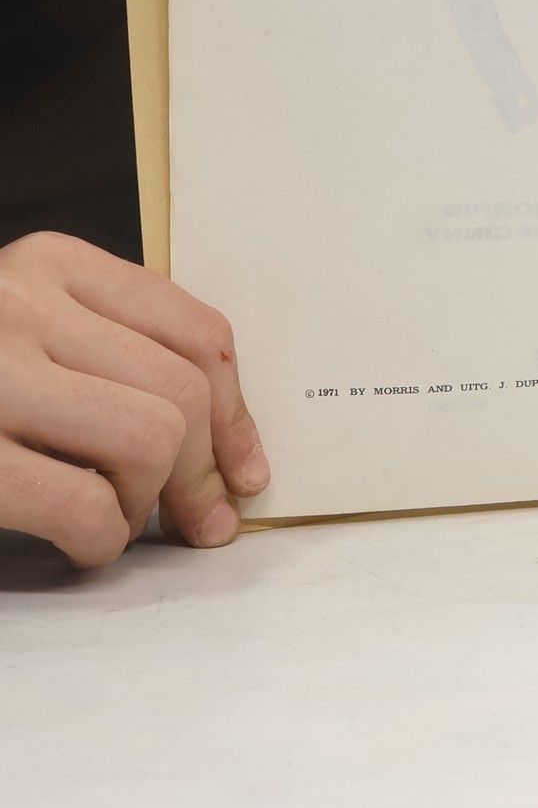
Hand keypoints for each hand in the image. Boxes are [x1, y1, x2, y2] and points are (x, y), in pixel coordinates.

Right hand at [0, 233, 266, 564]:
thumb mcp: (30, 335)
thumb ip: (106, 352)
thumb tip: (227, 441)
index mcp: (48, 262)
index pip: (194, 329)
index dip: (235, 412)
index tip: (244, 471)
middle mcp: (17, 302)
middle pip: (179, 389)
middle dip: (204, 471)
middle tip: (199, 522)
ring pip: (149, 437)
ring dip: (148, 501)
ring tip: (116, 522)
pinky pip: (84, 502)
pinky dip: (101, 538)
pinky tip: (81, 545)